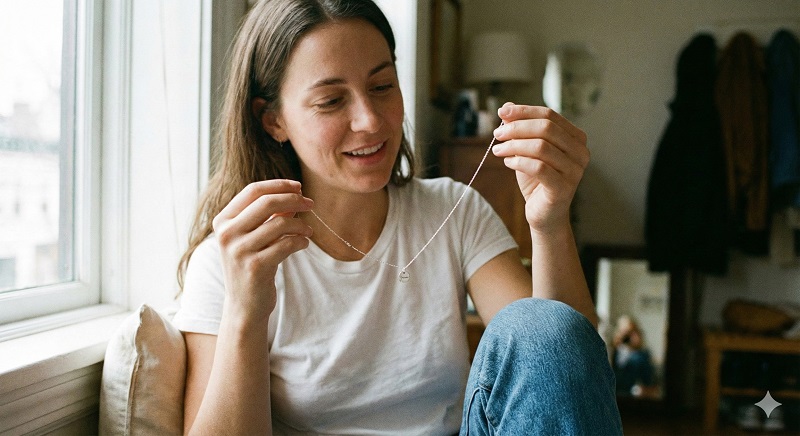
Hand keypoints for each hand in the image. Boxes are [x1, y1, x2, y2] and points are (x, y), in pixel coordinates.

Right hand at [212, 179, 313, 317]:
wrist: (245, 304)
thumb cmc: (252, 263)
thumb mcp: (255, 236)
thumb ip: (270, 214)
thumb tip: (294, 193)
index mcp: (223, 221)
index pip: (253, 191)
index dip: (279, 185)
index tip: (299, 187)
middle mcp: (227, 234)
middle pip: (266, 202)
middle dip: (293, 199)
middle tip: (310, 203)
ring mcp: (239, 251)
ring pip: (280, 224)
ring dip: (300, 224)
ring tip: (308, 230)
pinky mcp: (255, 267)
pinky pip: (286, 244)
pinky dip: (300, 241)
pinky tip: (304, 243)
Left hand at [491, 103, 588, 235]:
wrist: (543, 214)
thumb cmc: (536, 180)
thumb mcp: (526, 150)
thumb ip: (521, 129)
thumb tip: (507, 106)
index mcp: (576, 138)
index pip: (549, 115)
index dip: (524, 111)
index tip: (502, 112)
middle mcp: (581, 152)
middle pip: (546, 128)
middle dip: (517, 128)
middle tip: (497, 134)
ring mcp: (575, 171)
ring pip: (541, 147)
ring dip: (514, 145)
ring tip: (498, 150)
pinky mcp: (563, 188)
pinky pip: (538, 167)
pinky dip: (518, 162)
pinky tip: (507, 163)